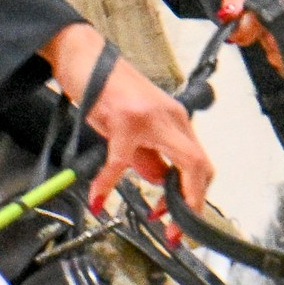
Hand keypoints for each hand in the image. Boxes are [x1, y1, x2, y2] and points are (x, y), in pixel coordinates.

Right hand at [42, 20, 210, 211]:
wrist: (82, 54)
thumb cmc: (105, 87)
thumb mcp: (131, 126)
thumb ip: (147, 154)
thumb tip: (159, 182)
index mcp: (175, 120)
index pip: (199, 163)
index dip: (194, 195)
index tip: (181, 220)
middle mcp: (171, 117)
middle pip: (200, 166)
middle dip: (193, 204)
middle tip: (177, 230)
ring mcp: (152, 117)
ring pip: (180, 163)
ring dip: (167, 200)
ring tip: (153, 220)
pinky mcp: (125, 119)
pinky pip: (122, 161)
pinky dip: (108, 183)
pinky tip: (98, 199)